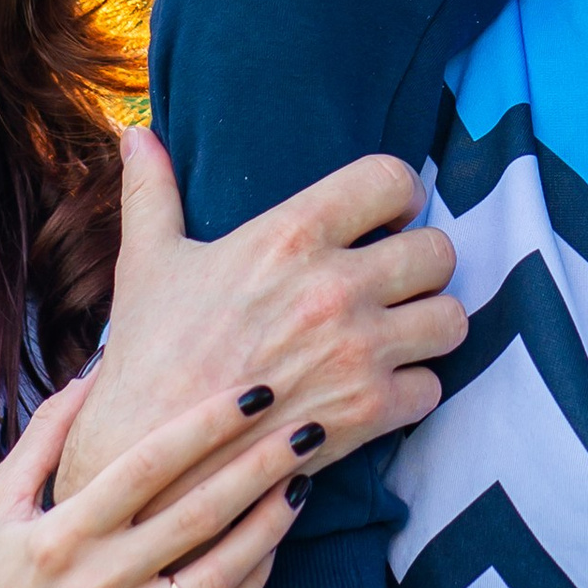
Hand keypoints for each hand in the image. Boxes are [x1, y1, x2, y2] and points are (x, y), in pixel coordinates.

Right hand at [0, 375, 305, 587]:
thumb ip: (46, 436)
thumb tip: (95, 371)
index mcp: (61, 534)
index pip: (149, 464)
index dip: (208, 424)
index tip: (256, 392)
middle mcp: (96, 583)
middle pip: (198, 514)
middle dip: (260, 464)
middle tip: (307, 426)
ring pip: (218, 574)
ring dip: (270, 525)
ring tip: (303, 481)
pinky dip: (252, 584)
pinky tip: (274, 546)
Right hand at [54, 125, 466, 510]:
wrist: (148, 454)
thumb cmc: (147, 355)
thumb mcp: (148, 262)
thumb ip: (152, 191)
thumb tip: (135, 133)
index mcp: (291, 234)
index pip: (392, 179)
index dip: (399, 195)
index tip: (386, 216)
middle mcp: (336, 286)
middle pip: (439, 251)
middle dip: (420, 265)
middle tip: (392, 282)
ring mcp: (359, 351)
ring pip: (452, 319)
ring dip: (428, 326)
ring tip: (395, 333)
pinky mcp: (369, 412)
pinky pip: (433, 387)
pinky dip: (411, 390)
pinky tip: (377, 388)